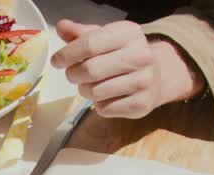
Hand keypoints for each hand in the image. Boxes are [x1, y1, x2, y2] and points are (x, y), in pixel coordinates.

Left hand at [50, 19, 202, 119]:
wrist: (156, 76)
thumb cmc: (122, 55)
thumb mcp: (105, 38)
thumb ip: (81, 33)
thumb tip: (62, 27)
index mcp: (130, 34)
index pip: (90, 44)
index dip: (67, 54)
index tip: (57, 61)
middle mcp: (141, 55)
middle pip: (90, 70)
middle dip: (73, 74)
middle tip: (73, 74)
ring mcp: (144, 81)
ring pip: (95, 92)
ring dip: (85, 90)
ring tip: (92, 84)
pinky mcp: (141, 104)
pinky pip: (104, 109)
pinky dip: (99, 105)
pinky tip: (107, 95)